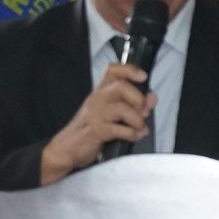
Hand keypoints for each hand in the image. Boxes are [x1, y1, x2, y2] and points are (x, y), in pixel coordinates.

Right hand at [39, 64, 157, 184]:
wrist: (67, 148)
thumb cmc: (90, 129)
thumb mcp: (110, 113)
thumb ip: (132, 105)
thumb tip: (152, 98)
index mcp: (100, 92)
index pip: (112, 70)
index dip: (129, 70)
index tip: (142, 77)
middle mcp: (97, 99)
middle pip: (120, 86)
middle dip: (138, 99)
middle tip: (143, 111)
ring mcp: (95, 114)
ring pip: (121, 108)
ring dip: (136, 120)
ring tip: (139, 128)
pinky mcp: (96, 130)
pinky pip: (118, 129)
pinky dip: (131, 133)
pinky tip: (133, 136)